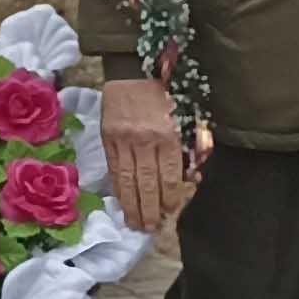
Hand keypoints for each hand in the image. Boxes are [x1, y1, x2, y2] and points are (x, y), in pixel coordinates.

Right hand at [99, 75, 190, 232]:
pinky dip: (119, 189)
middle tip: (151, 228)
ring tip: (136, 224)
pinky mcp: (108, 138)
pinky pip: (115, 170)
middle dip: (150, 209)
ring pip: (128, 180)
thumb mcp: (185, 116)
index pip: (170, 175)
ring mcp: (124, 140)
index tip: (171, 212)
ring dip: (132, 206)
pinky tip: (122, 203)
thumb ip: (187, 146)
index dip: (171, 197)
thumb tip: (190, 177)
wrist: (133, 70)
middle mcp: (145, 139)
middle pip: (147, 183)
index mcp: (168, 133)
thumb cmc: (165, 94)